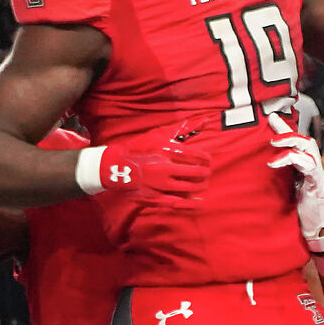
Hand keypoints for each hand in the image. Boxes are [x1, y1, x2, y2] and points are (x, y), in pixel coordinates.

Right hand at [76, 112, 209, 193]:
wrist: (116, 166)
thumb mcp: (160, 134)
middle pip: (196, 172)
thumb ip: (184, 129)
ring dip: (201, 186)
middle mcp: (164, 168)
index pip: (197, 156)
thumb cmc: (141, 147)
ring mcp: (159, 184)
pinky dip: (191, 204)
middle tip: (206, 172)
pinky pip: (178, 203)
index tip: (207, 160)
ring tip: (203, 183)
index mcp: (166, 150)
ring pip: (190, 188)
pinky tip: (199, 202)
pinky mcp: (155, 197)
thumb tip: (206, 120)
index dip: (207, 159)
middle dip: (205, 173)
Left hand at [267, 112, 323, 277]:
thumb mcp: (285, 190)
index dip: (284, 128)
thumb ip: (278, 178)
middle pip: (304, 140)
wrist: (318, 230)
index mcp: (304, 167)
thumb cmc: (301, 211)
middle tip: (271, 124)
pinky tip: (276, 162)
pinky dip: (293, 159)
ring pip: (308, 147)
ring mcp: (316, 174)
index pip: (295, 143)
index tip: (270, 117)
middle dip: (288, 131)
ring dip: (290, 141)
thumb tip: (260, 168)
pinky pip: (309, 165)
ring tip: (272, 143)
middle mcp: (312, 166)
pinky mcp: (318, 183)